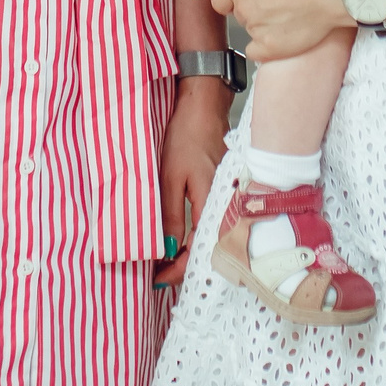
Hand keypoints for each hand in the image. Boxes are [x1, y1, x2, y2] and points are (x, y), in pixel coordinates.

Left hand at [155, 79, 230, 286]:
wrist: (204, 107)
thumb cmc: (186, 136)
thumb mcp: (169, 177)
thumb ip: (169, 215)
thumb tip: (165, 249)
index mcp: (213, 205)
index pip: (198, 252)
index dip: (178, 269)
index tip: (157, 278)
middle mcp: (226, 207)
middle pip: (208, 251)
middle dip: (184, 267)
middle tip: (159, 275)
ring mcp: (228, 199)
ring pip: (210, 239)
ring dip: (189, 254)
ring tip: (166, 261)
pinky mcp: (225, 193)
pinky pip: (213, 224)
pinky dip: (197, 238)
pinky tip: (182, 240)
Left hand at [208, 0, 355, 61]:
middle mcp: (244, 10)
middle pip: (239, 12)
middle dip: (251, 5)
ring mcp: (258, 31)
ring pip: (251, 30)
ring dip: (262, 22)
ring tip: (285, 10)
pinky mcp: (274, 48)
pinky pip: (258, 52)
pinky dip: (266, 46)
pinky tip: (281, 34)